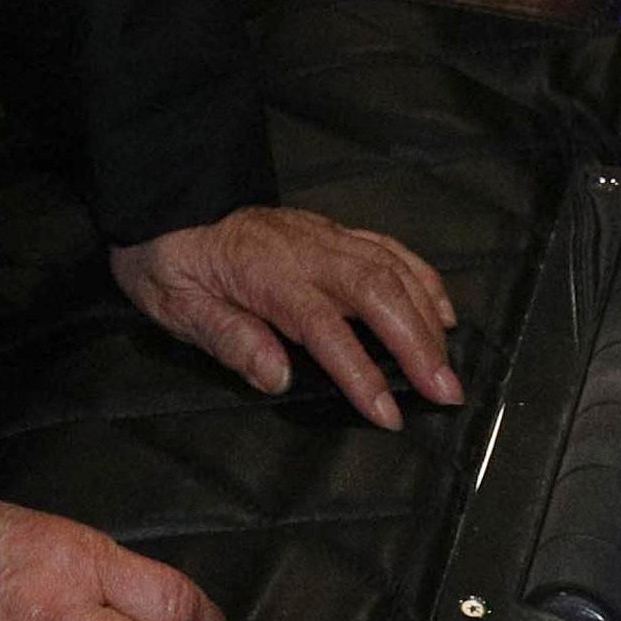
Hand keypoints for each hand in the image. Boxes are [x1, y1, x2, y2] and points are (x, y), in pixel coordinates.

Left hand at [113, 205, 463, 431]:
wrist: (170, 206)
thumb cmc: (173, 266)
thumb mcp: (179, 308)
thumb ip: (230, 339)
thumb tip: (278, 377)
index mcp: (267, 276)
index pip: (325, 330)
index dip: (361, 374)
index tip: (388, 414)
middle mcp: (308, 251)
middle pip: (378, 293)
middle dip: (420, 345)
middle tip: (447, 391)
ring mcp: (326, 236)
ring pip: (392, 270)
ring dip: (428, 319)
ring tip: (450, 366)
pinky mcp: (334, 231)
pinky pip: (390, 249)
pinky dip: (423, 279)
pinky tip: (442, 311)